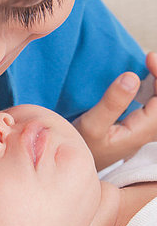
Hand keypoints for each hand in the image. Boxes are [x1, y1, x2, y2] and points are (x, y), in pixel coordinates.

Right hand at [73, 52, 156, 170]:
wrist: (76, 167)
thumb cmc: (81, 148)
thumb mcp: (91, 125)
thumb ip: (112, 102)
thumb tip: (132, 76)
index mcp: (141, 130)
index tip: (148, 57)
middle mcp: (148, 131)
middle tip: (149, 59)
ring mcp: (144, 130)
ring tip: (149, 66)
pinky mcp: (138, 128)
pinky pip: (153, 107)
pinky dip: (152, 91)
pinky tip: (144, 82)